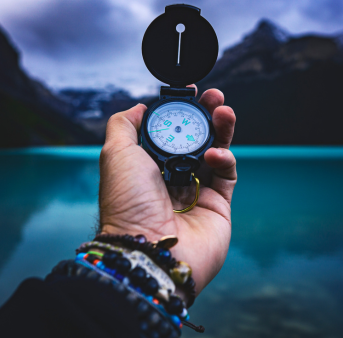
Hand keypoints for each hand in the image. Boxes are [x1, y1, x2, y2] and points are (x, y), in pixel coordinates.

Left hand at [99, 86, 236, 295]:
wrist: (147, 248)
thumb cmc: (128, 203)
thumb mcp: (116, 154)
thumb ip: (124, 125)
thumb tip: (138, 108)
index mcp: (150, 164)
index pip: (172, 131)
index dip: (182, 112)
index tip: (190, 93)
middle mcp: (173, 176)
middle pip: (197, 139)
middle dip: (207, 115)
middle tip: (215, 97)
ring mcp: (197, 190)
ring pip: (216, 152)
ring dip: (222, 130)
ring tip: (224, 111)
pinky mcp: (217, 204)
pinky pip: (226, 174)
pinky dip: (224, 159)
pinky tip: (215, 155)